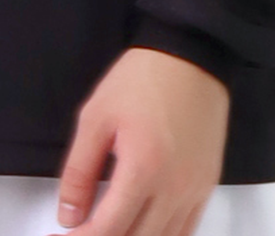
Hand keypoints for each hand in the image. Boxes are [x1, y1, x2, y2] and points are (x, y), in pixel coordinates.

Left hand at [52, 47, 230, 235]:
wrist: (191, 56)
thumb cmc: (143, 80)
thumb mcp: (96, 117)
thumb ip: (79, 171)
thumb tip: (68, 216)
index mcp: (143, 170)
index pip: (108, 230)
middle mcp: (174, 190)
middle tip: (81, 233)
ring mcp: (195, 192)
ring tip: (107, 230)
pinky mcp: (207, 187)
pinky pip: (185, 232)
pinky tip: (140, 228)